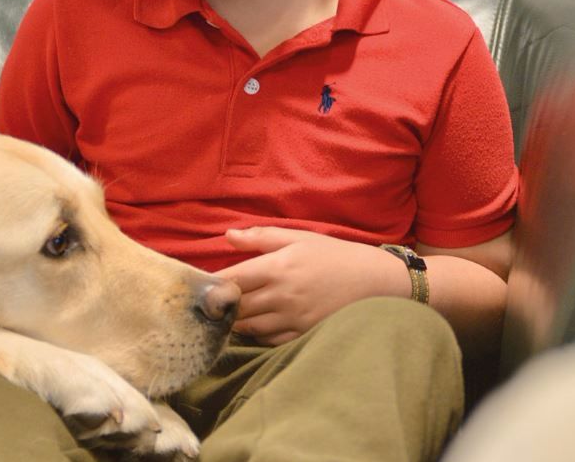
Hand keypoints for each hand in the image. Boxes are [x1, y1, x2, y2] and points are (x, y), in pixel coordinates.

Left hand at [215, 227, 402, 345]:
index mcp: (277, 267)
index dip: (210, 284)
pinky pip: (267, 340)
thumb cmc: (334, 256)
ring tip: (226, 314)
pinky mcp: (302, 334)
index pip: (231, 279)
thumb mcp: (299, 238)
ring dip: (234, 321)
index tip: (198, 285)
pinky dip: (255, 334)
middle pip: (235, 306)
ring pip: (248, 326)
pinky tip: (253, 325)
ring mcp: (292, 318)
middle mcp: (281, 294)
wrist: (375, 282)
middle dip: (219, 305)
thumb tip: (227, 235)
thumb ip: (261, 237)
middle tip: (207, 302)